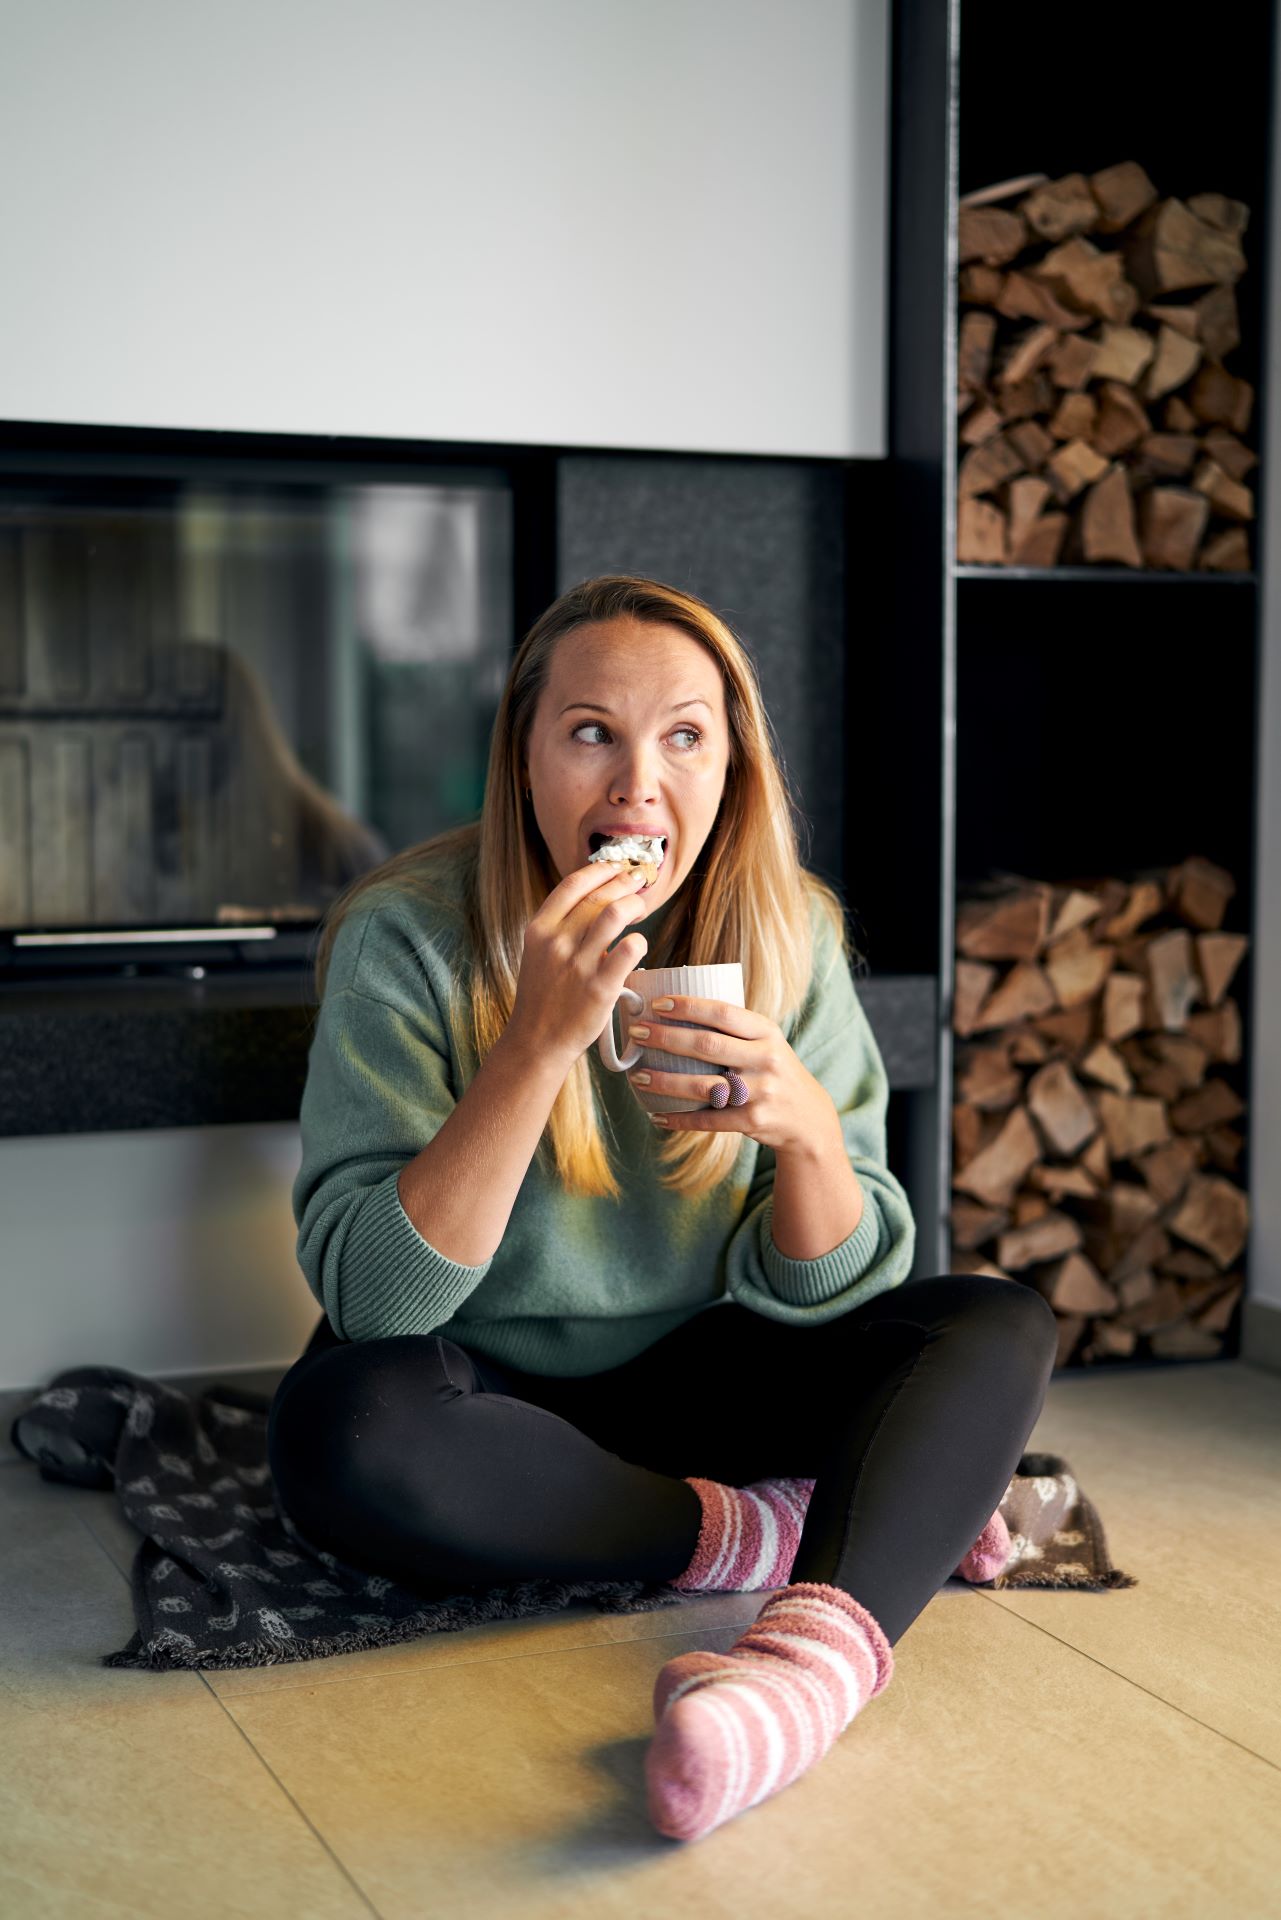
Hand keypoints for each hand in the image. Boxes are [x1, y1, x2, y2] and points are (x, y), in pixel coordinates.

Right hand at [506, 862, 652, 1073]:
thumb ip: (561, 927)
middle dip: (624, 882)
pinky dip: (640, 940)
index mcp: (539, 930)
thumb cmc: (543, 996)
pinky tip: (639, 944)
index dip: (600, 870)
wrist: (537, 1040)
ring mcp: (578, 964)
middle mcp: (556, 942)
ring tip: (640, 907)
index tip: (616, 867)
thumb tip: (596, 898)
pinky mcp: (600, 987)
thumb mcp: (538, 953)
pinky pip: (630, 948)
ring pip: (615, 914)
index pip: (573, 884)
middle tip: (637, 883)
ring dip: (634, 903)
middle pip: (599, 895)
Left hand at [627, 995, 838, 1153]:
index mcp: (767, 1032)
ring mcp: (759, 1092)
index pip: (723, 1013)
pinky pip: (708, 1120)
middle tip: (637, 1033)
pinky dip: (680, 1119)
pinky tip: (657, 1115)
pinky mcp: (752, 1121)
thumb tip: (676, 1010)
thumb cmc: (774, 1071)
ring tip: (638, 1076)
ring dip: (665, 1082)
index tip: (657, 1004)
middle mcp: (765, 1059)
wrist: (808, 1118)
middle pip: (707, 1045)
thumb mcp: (766, 1042)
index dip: (688, 1007)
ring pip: (703, 1086)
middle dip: (666, 1038)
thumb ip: (734, 1029)